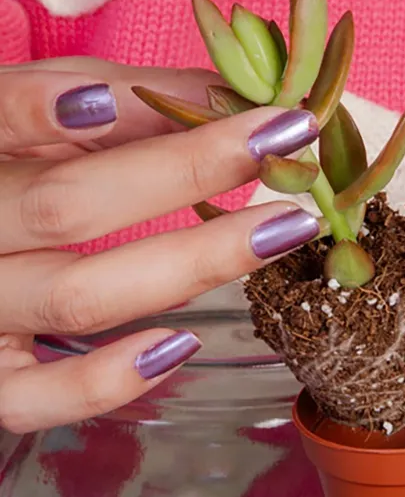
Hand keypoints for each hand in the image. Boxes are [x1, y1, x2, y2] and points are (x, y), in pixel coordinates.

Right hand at [0, 59, 319, 433]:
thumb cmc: (5, 175)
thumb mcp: (45, 120)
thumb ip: (124, 102)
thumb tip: (228, 97)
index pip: (22, 112)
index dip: (131, 103)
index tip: (243, 102)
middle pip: (66, 207)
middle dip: (186, 174)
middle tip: (283, 156)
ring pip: (74, 297)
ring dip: (190, 263)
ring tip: (281, 232)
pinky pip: (39, 398)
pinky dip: (108, 380)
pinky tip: (182, 345)